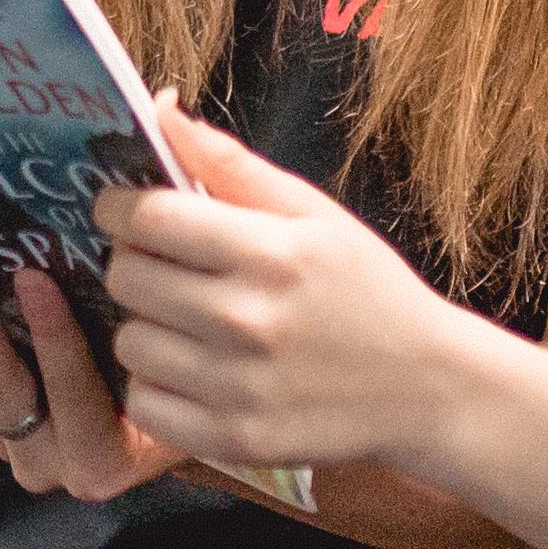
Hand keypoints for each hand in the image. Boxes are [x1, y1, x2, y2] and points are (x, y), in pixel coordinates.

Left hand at [0, 253, 184, 501]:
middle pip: (6, 394)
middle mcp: (61, 462)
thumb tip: (147, 243)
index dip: (55, 342)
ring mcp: (23, 444)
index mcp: (113, 458)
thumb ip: (169, 326)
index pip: (78, 402)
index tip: (35, 281)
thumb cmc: (200, 384)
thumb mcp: (195, 362)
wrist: (183, 419)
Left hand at [97, 106, 466, 473]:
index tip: (124, 210)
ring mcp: (240, 387)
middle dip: (133, 262)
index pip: (146, 218)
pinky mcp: (236, 439)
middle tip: (162, 265)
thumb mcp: (313, 213)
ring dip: (144, 325)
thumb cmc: (366, 288)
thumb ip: (230, 164)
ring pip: (128, 341)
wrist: (427, 388)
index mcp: (268, 253)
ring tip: (183, 320)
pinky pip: (145, 404)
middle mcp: (248, 321)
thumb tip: (162, 108)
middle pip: (127, 277)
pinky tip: (189, 369)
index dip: (120, 207)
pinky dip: (155, 385)